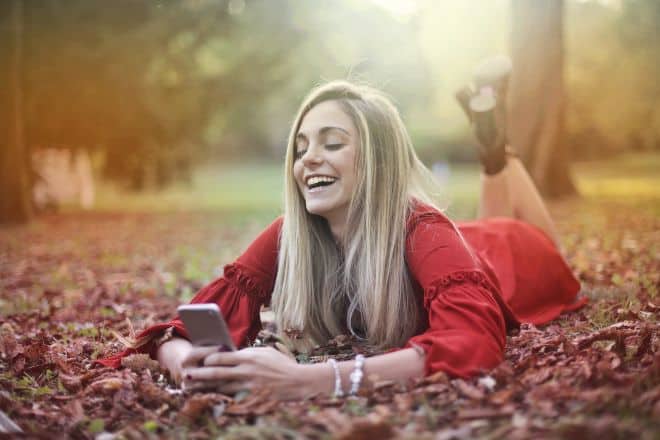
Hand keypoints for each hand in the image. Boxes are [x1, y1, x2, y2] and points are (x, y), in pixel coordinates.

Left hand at [181, 346, 315, 399]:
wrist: (298, 380)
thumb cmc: (281, 364)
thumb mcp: (264, 352)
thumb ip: (247, 353)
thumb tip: (232, 353)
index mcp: (248, 357)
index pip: (221, 356)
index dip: (208, 359)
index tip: (202, 360)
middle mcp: (246, 371)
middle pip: (217, 373)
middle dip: (200, 375)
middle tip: (188, 376)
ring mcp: (248, 386)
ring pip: (221, 387)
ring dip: (206, 388)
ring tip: (193, 390)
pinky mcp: (252, 398)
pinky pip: (232, 399)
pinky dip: (221, 399)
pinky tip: (211, 399)